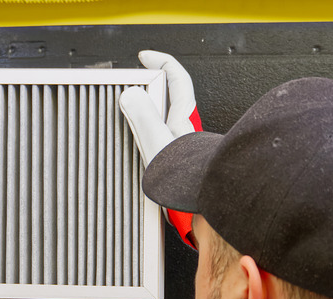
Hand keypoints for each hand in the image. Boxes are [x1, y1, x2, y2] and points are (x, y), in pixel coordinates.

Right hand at [119, 50, 202, 247]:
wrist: (204, 207)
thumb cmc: (190, 180)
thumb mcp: (158, 142)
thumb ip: (143, 117)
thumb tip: (131, 95)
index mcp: (182, 117)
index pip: (176, 77)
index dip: (160, 61)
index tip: (144, 57)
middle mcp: (184, 129)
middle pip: (168, 98)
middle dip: (149, 91)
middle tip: (130, 89)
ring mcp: (182, 146)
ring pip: (163, 122)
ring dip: (147, 118)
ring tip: (128, 122)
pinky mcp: (178, 163)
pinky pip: (159, 144)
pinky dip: (147, 142)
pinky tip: (137, 153)